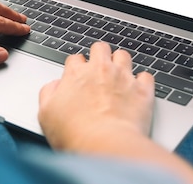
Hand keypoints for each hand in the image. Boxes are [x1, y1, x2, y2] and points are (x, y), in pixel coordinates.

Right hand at [38, 42, 154, 150]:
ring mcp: (123, 78)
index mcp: (76, 74)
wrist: (105, 145)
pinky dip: (142, 81)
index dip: (76, 67)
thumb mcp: (46, 114)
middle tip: (98, 69)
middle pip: (100, 48)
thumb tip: (55, 86)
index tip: (77, 77)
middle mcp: (101, 70)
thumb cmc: (75, 134)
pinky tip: (137, 89)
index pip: (75, 58)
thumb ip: (48, 93)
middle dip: (99, 55)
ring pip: (124, 56)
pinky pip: (146, 75)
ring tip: (119, 75)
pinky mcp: (142, 90)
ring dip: (121, 63)